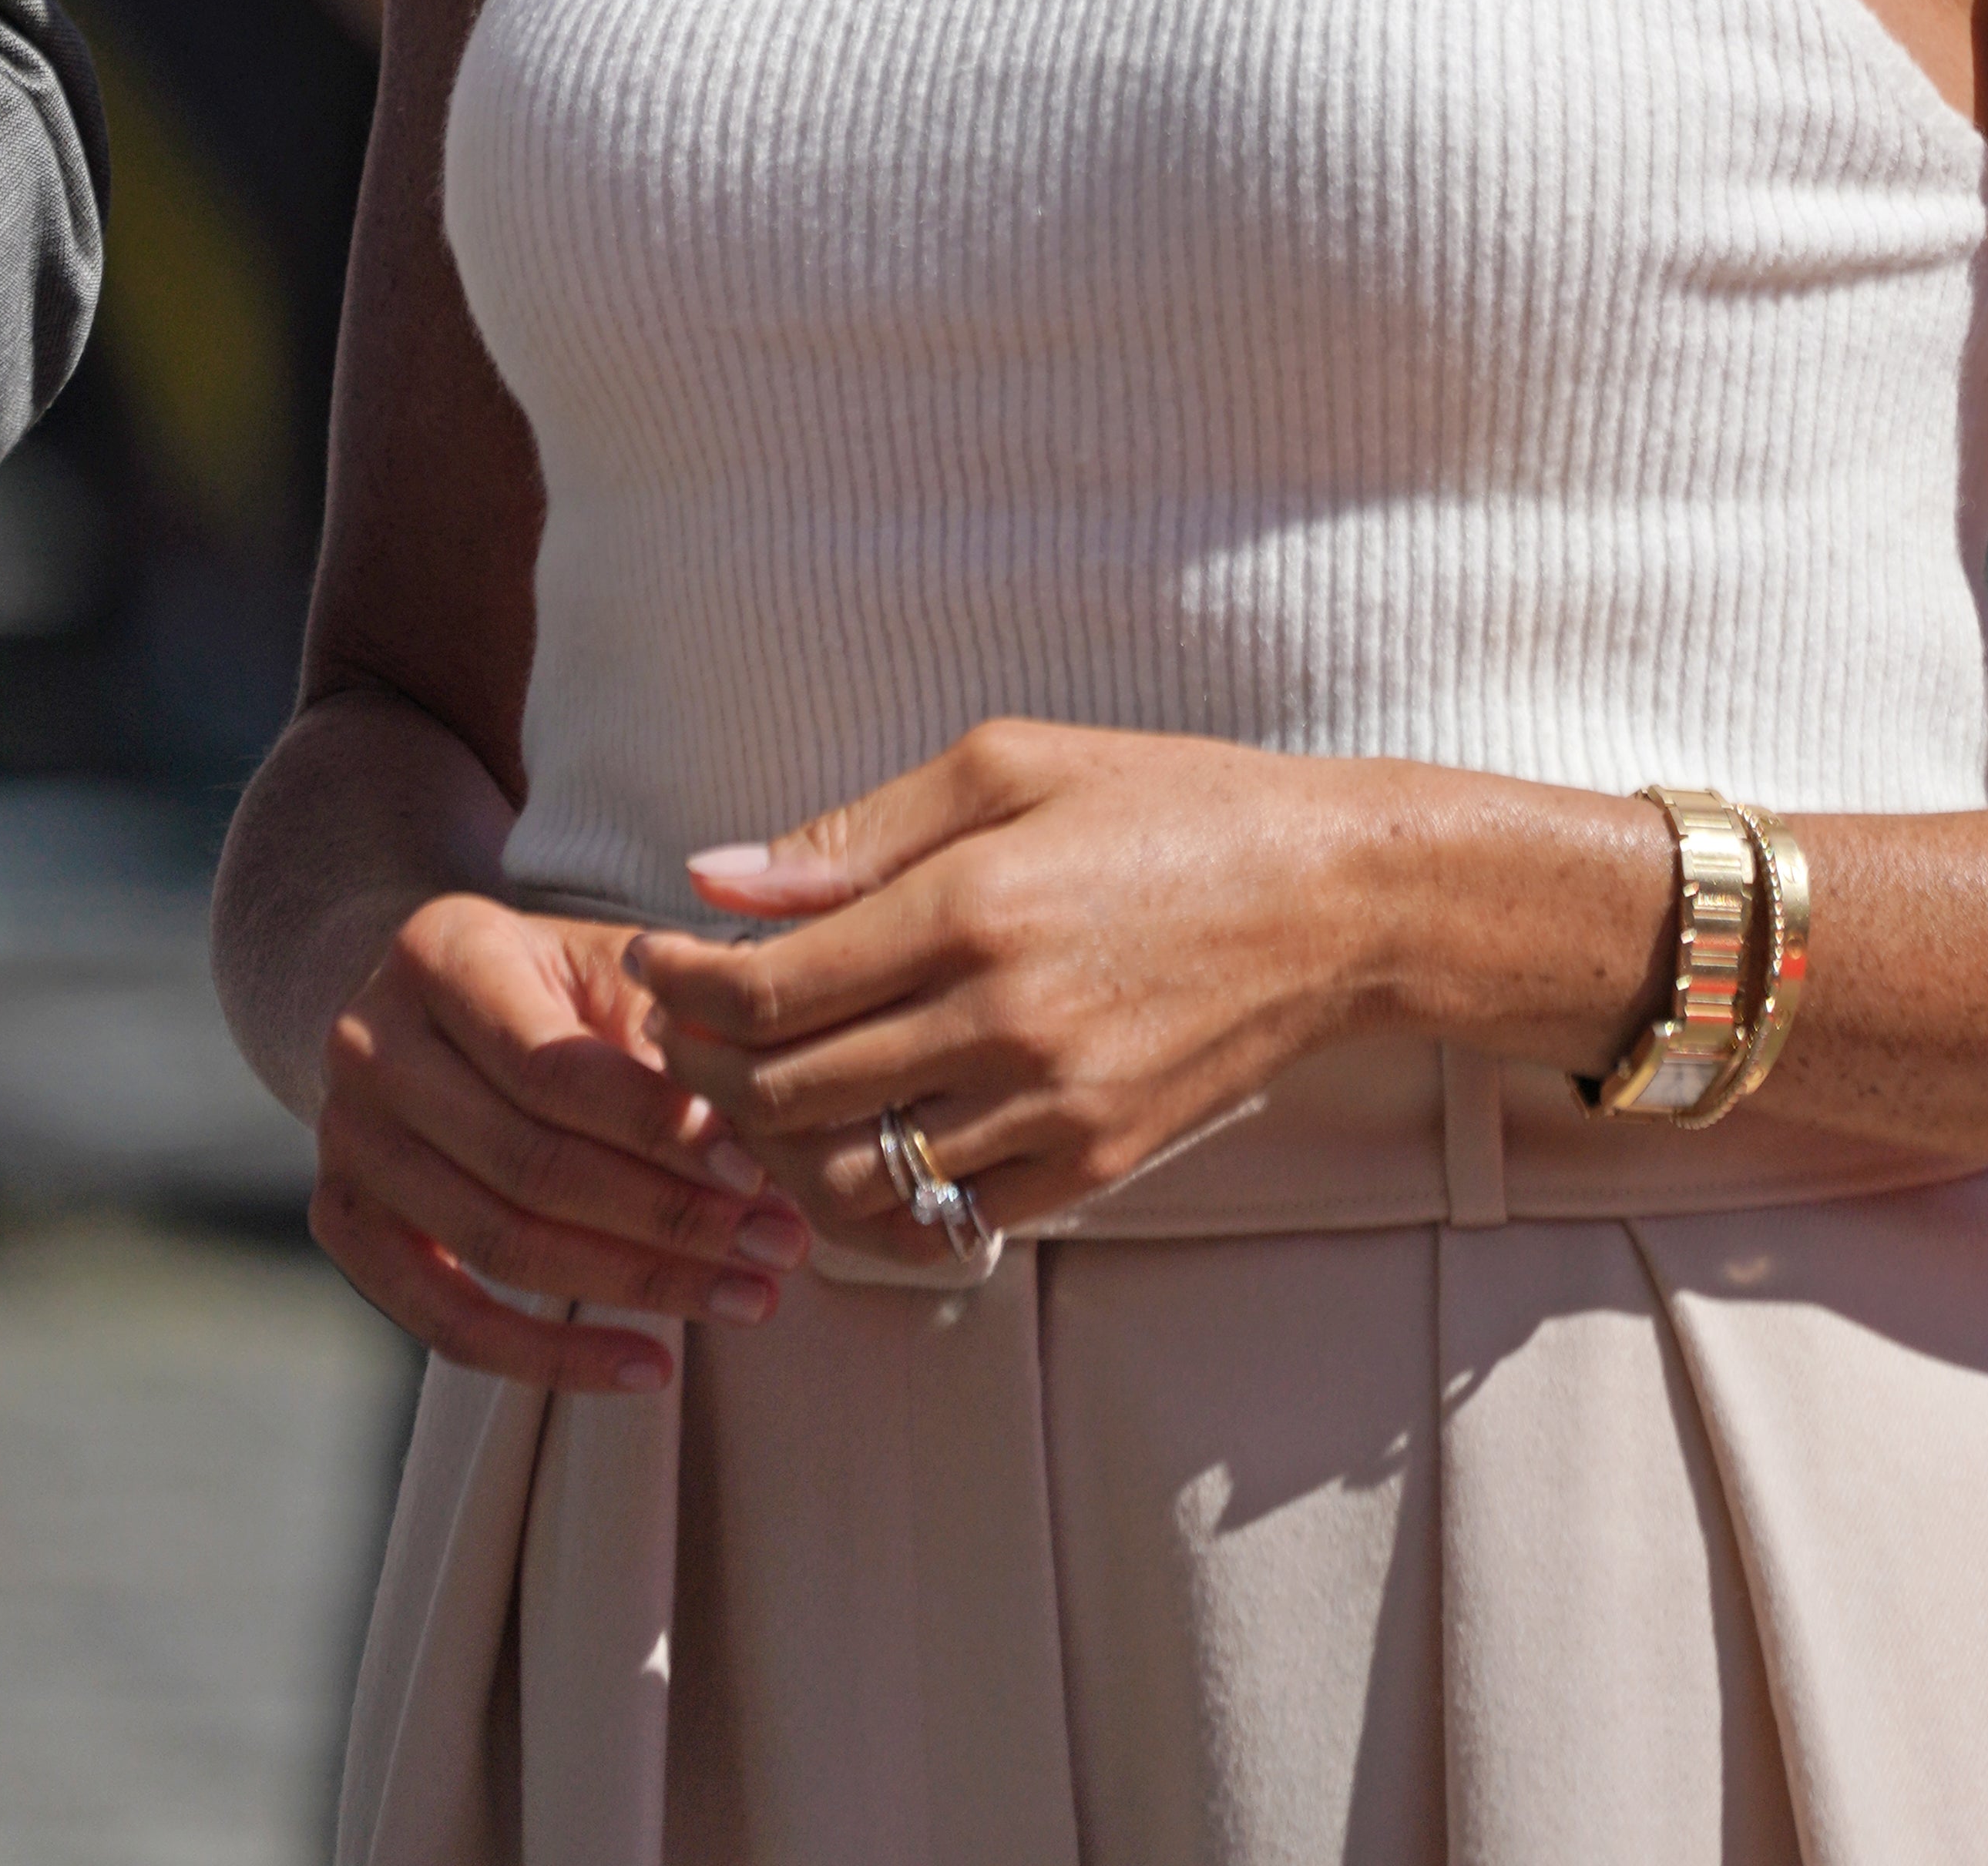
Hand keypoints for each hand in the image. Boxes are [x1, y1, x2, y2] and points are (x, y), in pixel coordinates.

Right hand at [313, 891, 813, 1390]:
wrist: (418, 1000)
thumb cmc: (546, 979)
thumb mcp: (603, 961)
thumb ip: (672, 1017)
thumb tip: (766, 1103)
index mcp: (440, 953)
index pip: (555, 1067)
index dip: (659, 1129)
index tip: (758, 1173)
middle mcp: (371, 1046)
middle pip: (530, 1164)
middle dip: (668, 1217)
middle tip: (778, 1248)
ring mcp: (345, 1141)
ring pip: (498, 1246)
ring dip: (635, 1286)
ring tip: (746, 1300)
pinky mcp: (342, 1224)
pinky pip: (445, 1321)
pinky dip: (549, 1357)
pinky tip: (647, 1367)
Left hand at [628, 722, 1386, 1270]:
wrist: (1333, 901)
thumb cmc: (1168, 805)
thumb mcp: (1011, 764)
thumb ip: (855, 834)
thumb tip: (715, 877)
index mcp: (972, 906)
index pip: (766, 987)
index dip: (682, 983)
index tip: (654, 960)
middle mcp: (1002, 1024)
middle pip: (784, 1092)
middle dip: (703, 1064)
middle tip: (685, 1027)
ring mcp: (1049, 1111)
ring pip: (846, 1177)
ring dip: (771, 1146)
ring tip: (756, 1089)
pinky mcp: (1090, 1171)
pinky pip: (938, 1223)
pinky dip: (870, 1199)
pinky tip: (854, 1139)